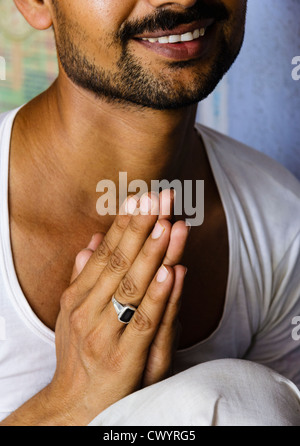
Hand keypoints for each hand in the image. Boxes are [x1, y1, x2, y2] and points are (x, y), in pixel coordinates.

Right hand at [46, 191, 188, 424]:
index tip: (142, 197)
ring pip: (132, 288)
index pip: (105, 253)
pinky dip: (157, 296)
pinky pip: (144, 323)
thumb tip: (92, 242)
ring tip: (168, 224)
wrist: (73, 404)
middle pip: (119, 262)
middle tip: (160, 197)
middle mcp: (88, 311)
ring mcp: (105, 334)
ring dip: (152, 254)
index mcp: (78, 296)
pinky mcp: (124, 359)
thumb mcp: (70, 313)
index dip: (125, 224)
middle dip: (142, 227)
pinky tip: (170, 271)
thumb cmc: (77, 353)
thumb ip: (82, 277)